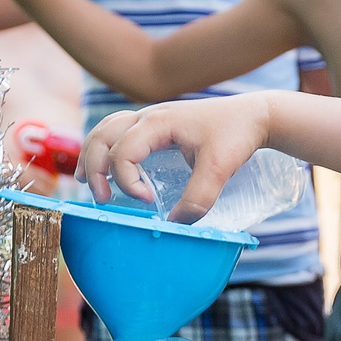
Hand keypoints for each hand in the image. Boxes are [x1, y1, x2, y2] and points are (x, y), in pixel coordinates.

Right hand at [79, 96, 273, 216]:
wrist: (254, 116)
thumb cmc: (236, 134)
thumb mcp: (220, 168)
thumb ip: (199, 198)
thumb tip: (176, 225)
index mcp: (159, 122)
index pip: (123, 151)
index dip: (128, 181)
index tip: (148, 201)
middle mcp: (149, 116)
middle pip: (102, 136)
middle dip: (95, 168)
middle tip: (102, 199)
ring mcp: (151, 117)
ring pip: (106, 129)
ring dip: (93, 154)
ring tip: (87, 181)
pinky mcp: (157, 125)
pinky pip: (118, 129)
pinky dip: (106, 146)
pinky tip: (108, 166)